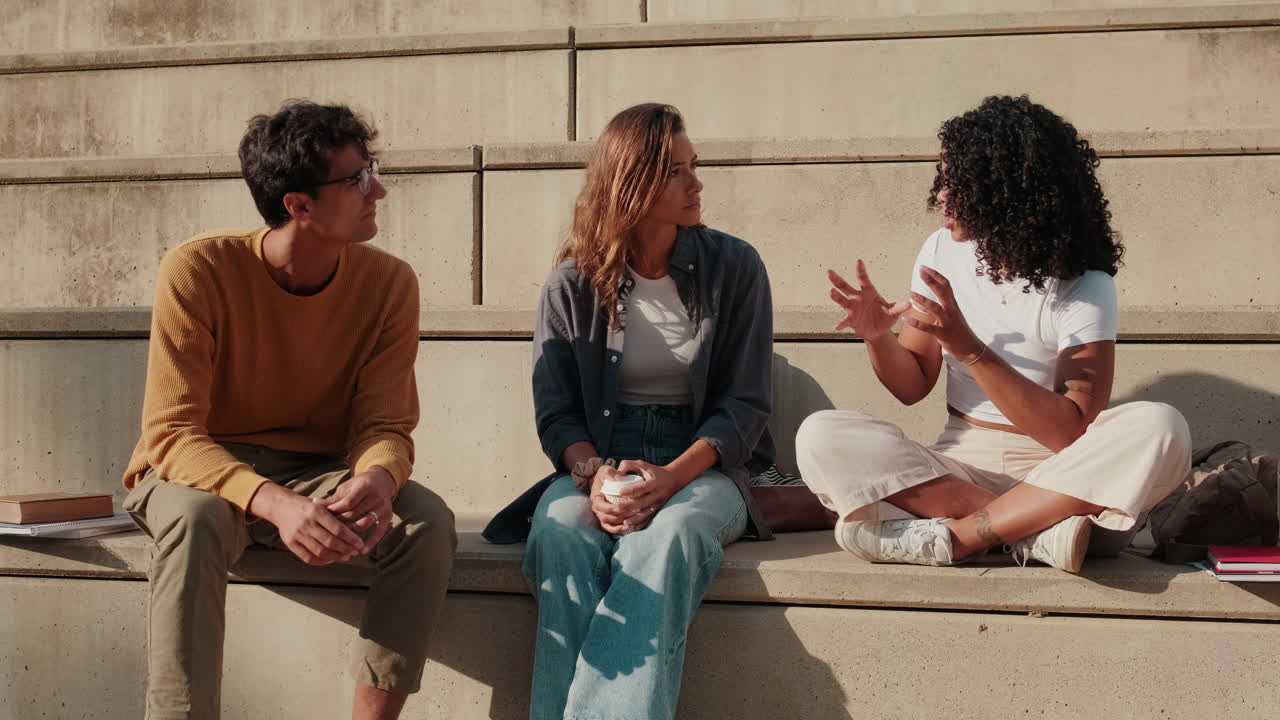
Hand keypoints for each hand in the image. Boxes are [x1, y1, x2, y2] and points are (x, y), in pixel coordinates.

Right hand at [249, 483, 364, 565]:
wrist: (281, 506)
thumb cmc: (307, 506)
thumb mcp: (321, 505)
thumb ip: (335, 517)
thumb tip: (356, 532)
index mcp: (316, 511)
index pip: (338, 529)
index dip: (351, 539)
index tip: (360, 544)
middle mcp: (307, 523)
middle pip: (331, 542)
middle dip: (346, 549)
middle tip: (355, 552)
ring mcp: (297, 534)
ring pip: (321, 552)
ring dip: (336, 557)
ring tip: (345, 556)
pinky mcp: (290, 543)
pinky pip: (308, 557)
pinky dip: (321, 561)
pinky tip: (330, 560)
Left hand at [317, 467, 397, 553]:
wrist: (381, 481)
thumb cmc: (359, 485)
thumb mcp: (347, 488)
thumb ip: (334, 498)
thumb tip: (314, 503)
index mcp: (364, 487)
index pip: (347, 503)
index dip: (335, 511)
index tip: (323, 519)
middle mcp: (375, 497)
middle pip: (355, 514)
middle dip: (340, 524)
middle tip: (328, 533)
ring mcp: (382, 508)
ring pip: (364, 524)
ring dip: (351, 534)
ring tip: (340, 542)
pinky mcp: (388, 517)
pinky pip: (379, 532)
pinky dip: (371, 542)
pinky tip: (362, 550)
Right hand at [589, 464, 631, 533]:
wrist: (605, 480)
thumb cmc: (606, 475)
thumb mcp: (606, 470)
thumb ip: (610, 472)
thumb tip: (619, 478)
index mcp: (595, 498)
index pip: (601, 507)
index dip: (611, 508)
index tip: (621, 506)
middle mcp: (597, 508)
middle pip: (605, 518)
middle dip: (617, 517)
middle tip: (630, 515)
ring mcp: (602, 514)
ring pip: (608, 524)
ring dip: (619, 525)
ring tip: (631, 523)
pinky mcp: (607, 519)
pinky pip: (610, 528)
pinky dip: (617, 530)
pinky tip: (627, 528)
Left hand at [613, 460, 682, 528]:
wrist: (674, 479)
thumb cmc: (654, 471)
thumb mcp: (643, 464)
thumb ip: (629, 465)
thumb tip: (618, 472)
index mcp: (653, 483)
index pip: (641, 488)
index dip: (631, 490)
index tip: (619, 492)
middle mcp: (656, 495)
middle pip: (642, 503)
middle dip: (629, 507)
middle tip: (616, 509)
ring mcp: (658, 504)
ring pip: (645, 514)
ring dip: (634, 519)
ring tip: (624, 522)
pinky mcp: (657, 510)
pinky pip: (648, 519)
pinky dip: (640, 524)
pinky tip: (631, 527)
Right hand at [828, 260, 910, 340]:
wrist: (878, 331)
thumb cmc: (885, 317)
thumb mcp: (893, 312)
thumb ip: (899, 307)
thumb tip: (910, 303)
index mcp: (868, 292)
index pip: (863, 279)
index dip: (861, 270)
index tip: (858, 261)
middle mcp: (857, 298)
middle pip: (845, 287)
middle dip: (837, 280)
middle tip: (829, 272)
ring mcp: (852, 308)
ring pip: (842, 300)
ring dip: (836, 296)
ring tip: (831, 292)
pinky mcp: (850, 320)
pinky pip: (844, 321)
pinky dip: (841, 324)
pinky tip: (837, 326)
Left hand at [905, 265, 985, 361]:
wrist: (971, 348)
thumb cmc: (959, 330)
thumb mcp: (953, 314)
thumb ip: (943, 305)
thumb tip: (932, 297)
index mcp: (953, 305)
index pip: (946, 286)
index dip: (936, 276)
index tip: (925, 268)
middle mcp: (951, 310)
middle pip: (942, 292)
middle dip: (931, 281)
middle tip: (920, 271)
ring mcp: (947, 322)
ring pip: (934, 308)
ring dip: (922, 300)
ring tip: (910, 294)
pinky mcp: (943, 334)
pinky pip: (928, 328)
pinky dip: (916, 323)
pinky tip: (906, 319)